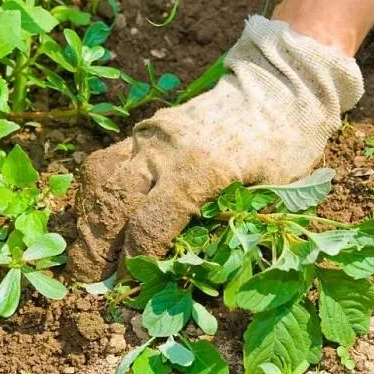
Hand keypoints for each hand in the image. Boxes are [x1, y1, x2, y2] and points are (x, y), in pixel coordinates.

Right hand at [66, 16, 363, 281]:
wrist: (279, 85)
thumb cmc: (286, 145)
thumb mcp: (274, 193)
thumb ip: (234, 228)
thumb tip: (195, 272)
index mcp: (200, 169)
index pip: (149, 225)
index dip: (135, 262)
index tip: (130, 288)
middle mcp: (165, 150)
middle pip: (112, 203)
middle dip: (96, 248)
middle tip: (92, 281)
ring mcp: (150, 135)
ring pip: (100, 179)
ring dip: (87, 219)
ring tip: (88, 252)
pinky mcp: (145, 129)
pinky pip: (107, 161)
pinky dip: (96, 193)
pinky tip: (99, 216)